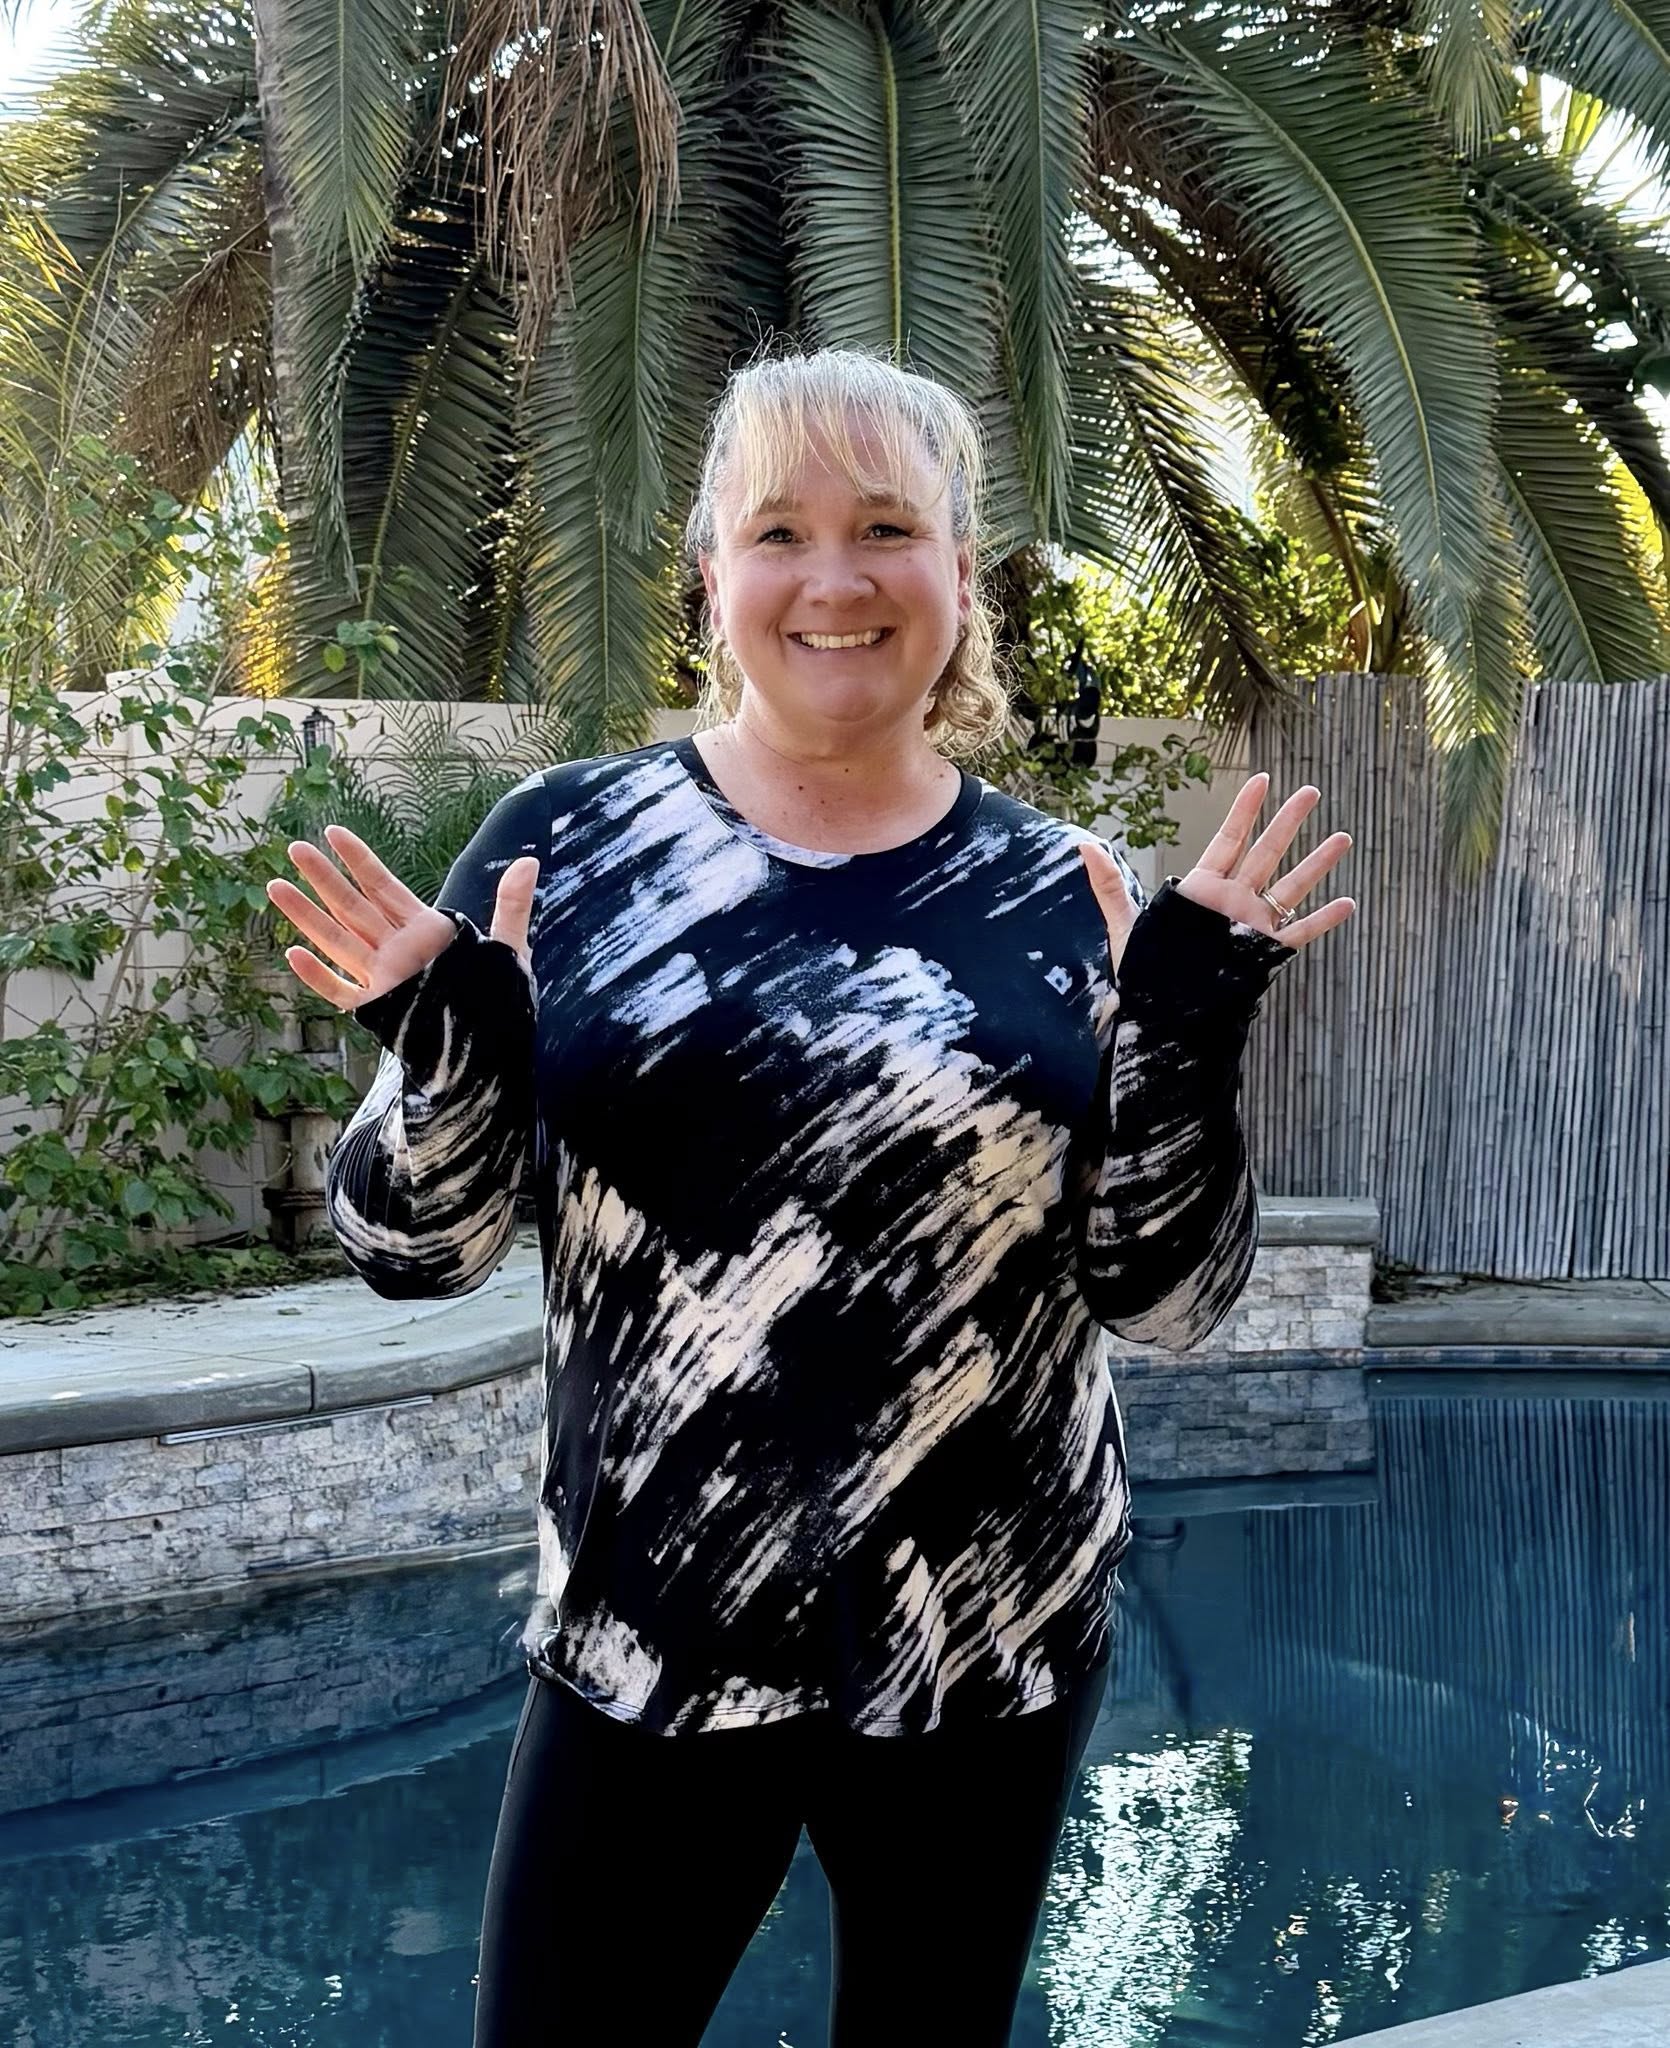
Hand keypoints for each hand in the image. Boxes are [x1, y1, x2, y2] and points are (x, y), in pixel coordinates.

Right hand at [265, 825, 539, 1011]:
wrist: (495, 1052)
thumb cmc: (500, 1001)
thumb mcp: (509, 949)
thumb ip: (512, 905)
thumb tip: (531, 859)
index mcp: (424, 931)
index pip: (384, 886)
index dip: (359, 860)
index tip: (333, 832)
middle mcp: (397, 950)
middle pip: (352, 906)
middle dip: (323, 878)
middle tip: (293, 848)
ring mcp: (384, 979)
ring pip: (337, 941)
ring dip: (307, 916)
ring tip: (275, 887)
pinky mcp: (378, 1010)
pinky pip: (341, 991)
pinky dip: (318, 976)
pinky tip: (294, 954)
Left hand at [1079, 774, 1354, 971]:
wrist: (1162, 1016)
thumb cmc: (1142, 973)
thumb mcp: (1126, 925)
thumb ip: (1109, 885)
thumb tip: (1083, 846)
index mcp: (1202, 890)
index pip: (1229, 839)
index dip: (1245, 810)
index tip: (1262, 780)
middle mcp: (1232, 902)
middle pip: (1266, 852)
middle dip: (1288, 822)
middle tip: (1311, 791)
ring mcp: (1252, 925)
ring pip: (1291, 887)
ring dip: (1317, 863)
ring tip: (1344, 838)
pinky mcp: (1265, 953)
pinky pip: (1300, 933)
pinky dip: (1324, 920)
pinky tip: (1348, 903)